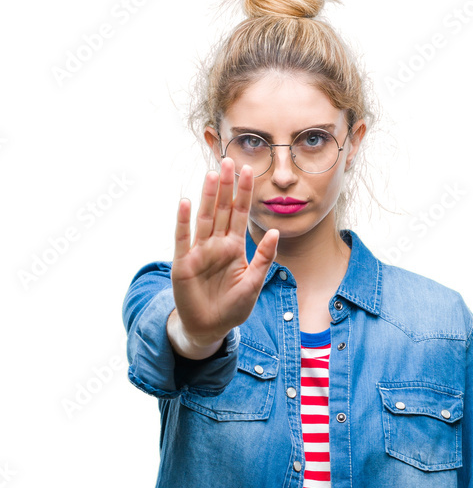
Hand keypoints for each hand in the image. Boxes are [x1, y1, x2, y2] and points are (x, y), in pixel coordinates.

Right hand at [170, 158, 279, 347]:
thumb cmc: (232, 307)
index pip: (239, 214)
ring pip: (204, 219)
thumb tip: (275, 231)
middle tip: (228, 160)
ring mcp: (198, 252)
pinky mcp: (183, 263)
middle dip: (225, 186)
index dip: (243, 193)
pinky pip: (183, 238)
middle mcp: (216, 245)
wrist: (209, 327)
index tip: (249, 170)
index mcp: (234, 247)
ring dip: (207, 197)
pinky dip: (184, 221)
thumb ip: (264, 258)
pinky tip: (186, 202)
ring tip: (212, 175)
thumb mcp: (254, 284)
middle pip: (221, 210)